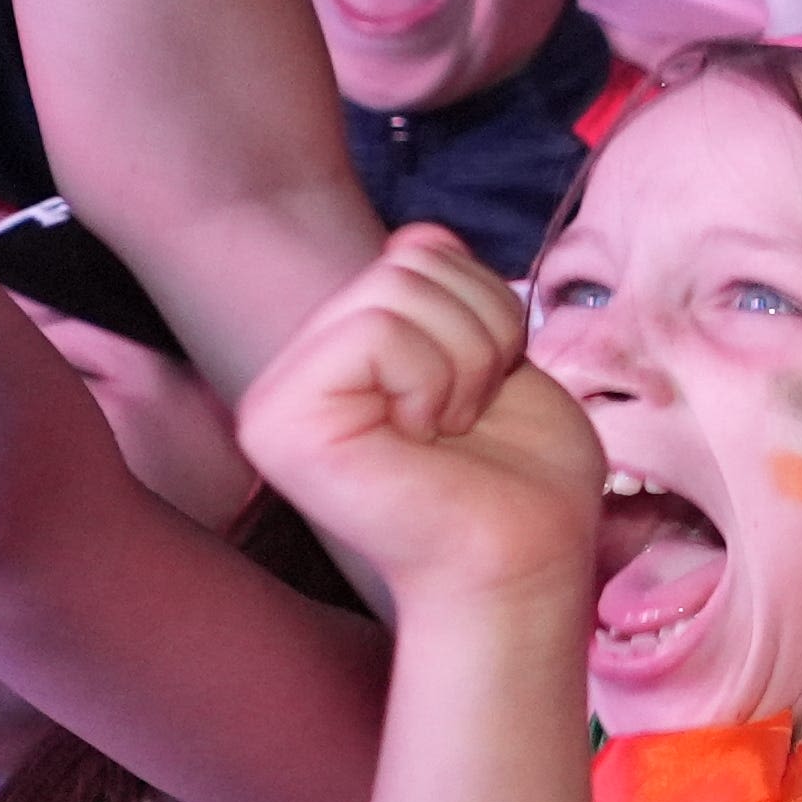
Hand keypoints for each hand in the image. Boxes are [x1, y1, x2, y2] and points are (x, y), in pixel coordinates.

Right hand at [232, 226, 601, 605]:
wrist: (525, 563)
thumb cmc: (523, 477)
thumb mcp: (492, 354)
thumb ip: (449, 292)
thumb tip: (419, 239)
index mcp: (344, 350)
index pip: (421, 247)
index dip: (487, 306)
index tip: (485, 386)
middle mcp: (296, 369)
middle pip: (409, 257)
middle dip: (477, 330)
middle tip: (466, 414)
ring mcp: (277, 395)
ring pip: (395, 285)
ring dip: (461, 360)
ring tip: (446, 429)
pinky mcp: (279, 422)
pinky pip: (376, 332)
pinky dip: (432, 379)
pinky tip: (423, 439)